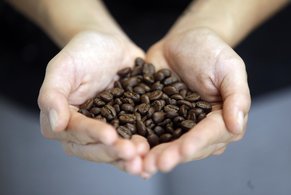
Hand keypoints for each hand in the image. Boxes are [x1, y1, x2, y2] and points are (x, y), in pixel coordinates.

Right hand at [38, 31, 148, 174]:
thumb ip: (52, 94)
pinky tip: (150, 153)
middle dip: (113, 152)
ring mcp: (106, 129)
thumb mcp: (63, 66)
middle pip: (95, 148)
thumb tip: (55, 125)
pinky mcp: (125, 126)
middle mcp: (83, 130)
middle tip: (132, 153)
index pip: (76, 132)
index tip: (110, 136)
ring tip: (143, 155)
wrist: (110, 45)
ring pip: (114, 149)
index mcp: (64, 118)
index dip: (93, 135)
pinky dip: (140, 150)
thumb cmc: (83, 52)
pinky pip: (131, 140)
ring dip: (128, 157)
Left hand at [143, 28, 250, 176]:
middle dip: (173, 155)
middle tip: (156, 164)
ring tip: (140, 163)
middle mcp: (201, 127)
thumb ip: (237, 96)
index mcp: (222, 118)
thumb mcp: (229, 67)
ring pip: (168, 144)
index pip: (211, 134)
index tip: (183, 150)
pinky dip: (141, 142)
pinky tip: (129, 151)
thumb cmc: (210, 50)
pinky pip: (150, 132)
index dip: (197, 143)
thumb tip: (237, 125)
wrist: (183, 42)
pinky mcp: (159, 118)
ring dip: (154, 155)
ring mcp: (178, 124)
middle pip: (188, 146)